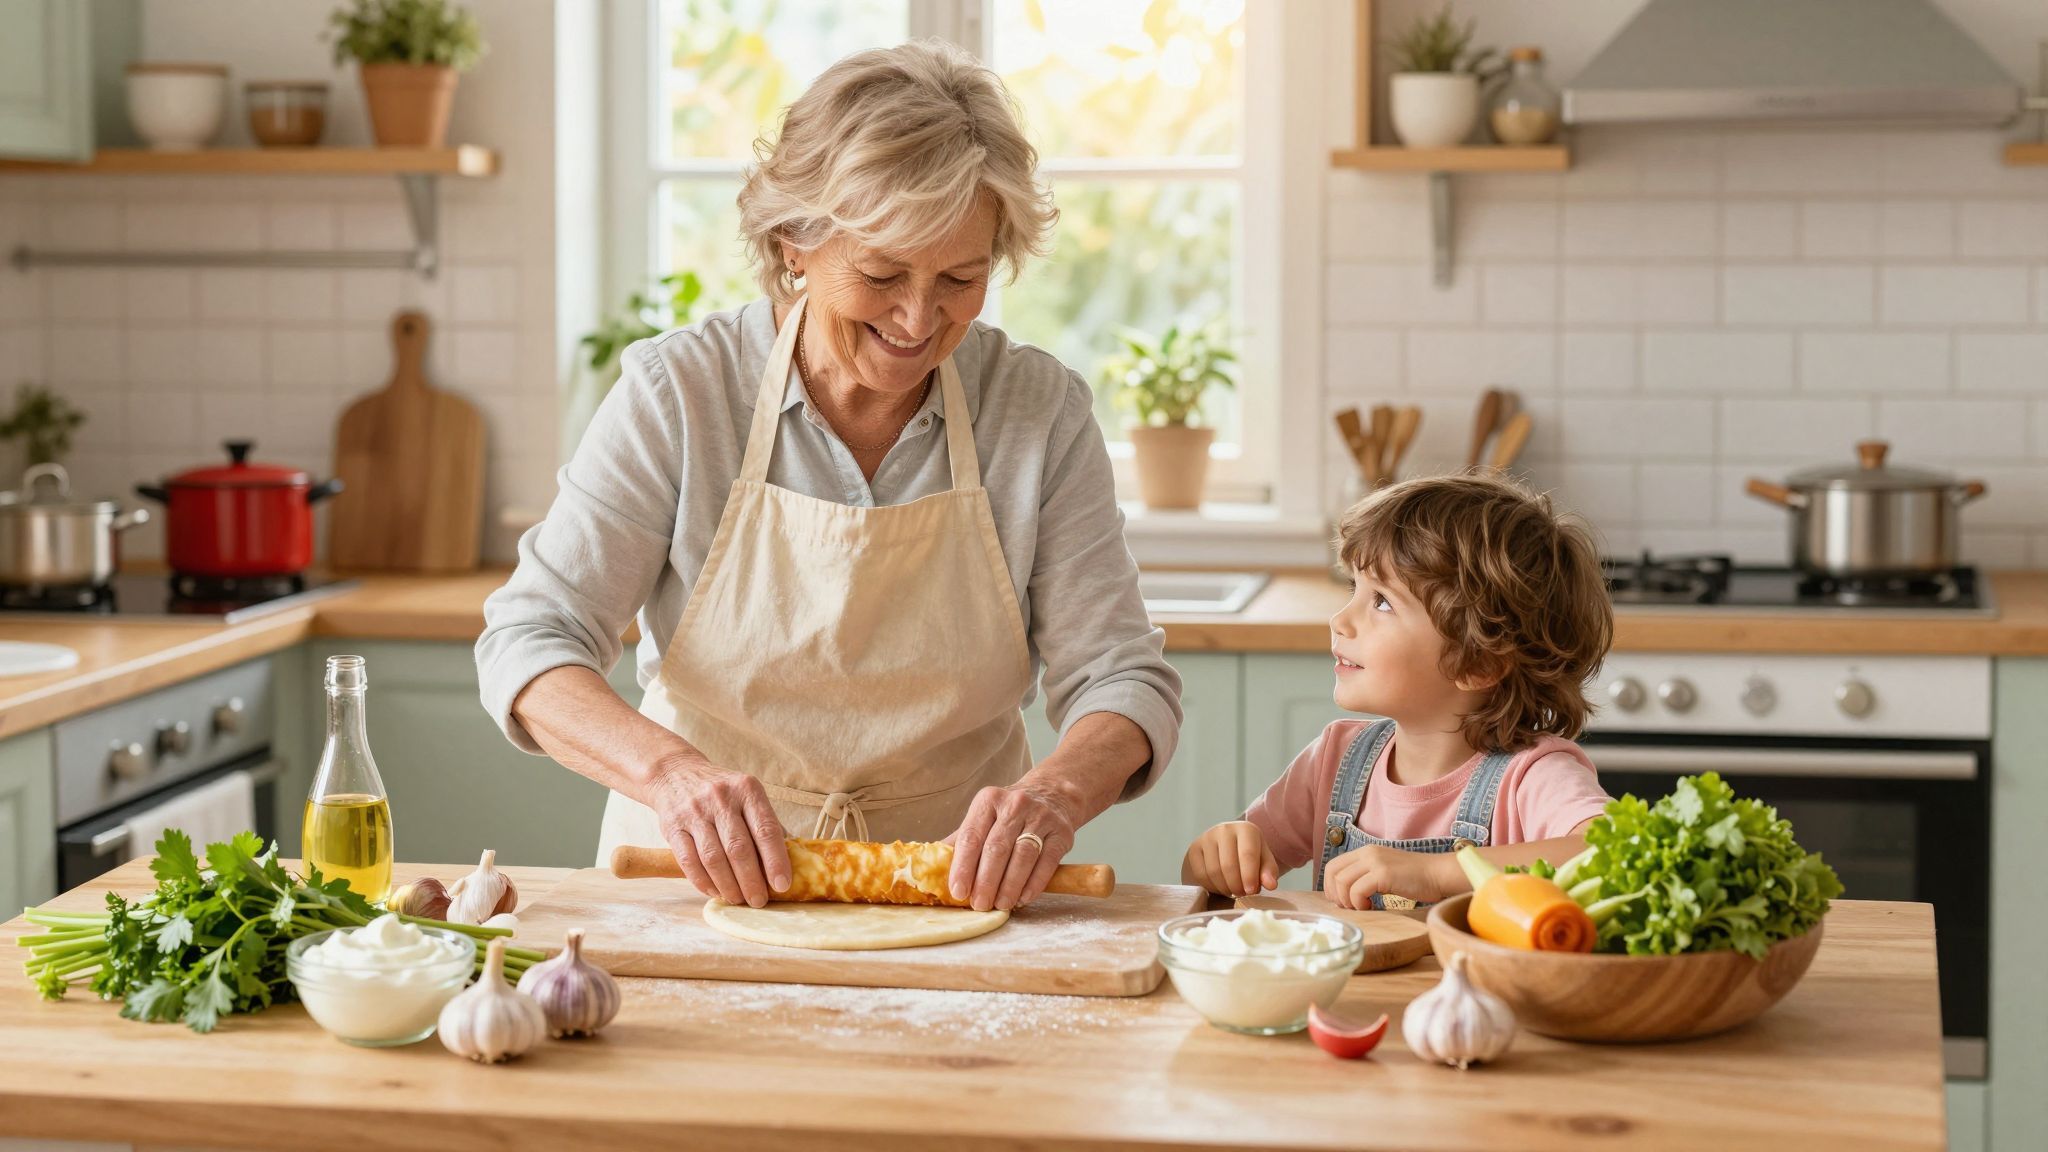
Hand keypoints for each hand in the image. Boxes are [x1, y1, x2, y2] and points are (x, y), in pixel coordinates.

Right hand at [646, 756, 791, 907]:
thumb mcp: (747, 794)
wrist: (675, 773)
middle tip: (759, 901)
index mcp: (747, 789)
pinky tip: (715, 891)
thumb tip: (788, 859)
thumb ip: (765, 823)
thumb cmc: (722, 792)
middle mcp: (721, 798)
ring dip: (728, 885)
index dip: (776, 860)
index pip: (766, 829)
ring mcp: (694, 812)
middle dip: (751, 881)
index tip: (782, 885)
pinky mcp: (672, 826)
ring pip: (713, 858)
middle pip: (739, 848)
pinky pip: (688, 861)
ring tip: (738, 899)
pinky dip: (703, 881)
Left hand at [943, 784, 1078, 910]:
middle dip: (986, 881)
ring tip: (1000, 905)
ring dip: (1009, 886)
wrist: (1052, 795)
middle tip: (979, 905)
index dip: (963, 867)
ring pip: (1022, 856)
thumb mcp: (984, 817)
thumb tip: (933, 869)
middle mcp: (1015, 804)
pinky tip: (1023, 898)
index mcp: (988, 800)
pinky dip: (1033, 884)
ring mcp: (1041, 817)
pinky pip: (1046, 862)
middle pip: (996, 848)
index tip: (958, 892)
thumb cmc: (1009, 814)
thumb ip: (961, 840)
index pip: (971, 836)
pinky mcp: (1062, 832)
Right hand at [1181, 821, 1277, 896]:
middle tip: (1242, 893)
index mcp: (1246, 829)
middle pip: (1229, 865)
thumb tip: (1271, 885)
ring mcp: (1206, 838)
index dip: (1250, 875)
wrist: (1223, 849)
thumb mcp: (1263, 861)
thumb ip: (1269, 872)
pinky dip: (1212, 887)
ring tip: (1233, 890)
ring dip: (1225, 888)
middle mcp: (1224, 829)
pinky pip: (1201, 875)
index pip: (1247, 854)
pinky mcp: (1193, 849)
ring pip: (1214, 872)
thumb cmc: (1247, 857)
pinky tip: (1220, 886)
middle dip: (1237, 885)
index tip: (1252, 891)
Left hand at [1323, 845, 1461, 909]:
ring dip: (1347, 901)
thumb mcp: (1385, 871)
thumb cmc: (1415, 878)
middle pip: (1332, 872)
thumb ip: (1366, 876)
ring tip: (1362, 907)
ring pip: (1342, 882)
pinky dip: (1359, 903)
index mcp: (1366, 852)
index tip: (1341, 901)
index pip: (1333, 865)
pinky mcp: (1383, 873)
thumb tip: (1345, 895)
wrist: (1438, 874)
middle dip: (1334, 894)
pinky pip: (1357, 891)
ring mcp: (1375, 861)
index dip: (1330, 886)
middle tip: (1349, 907)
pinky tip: (1372, 907)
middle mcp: (1367, 853)